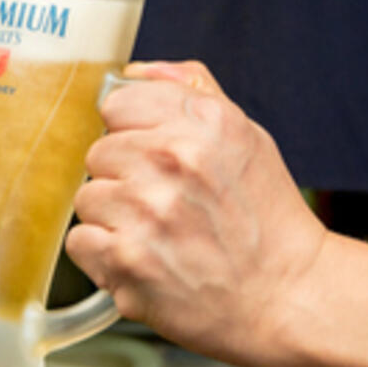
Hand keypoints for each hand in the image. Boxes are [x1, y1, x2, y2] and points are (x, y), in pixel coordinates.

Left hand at [68, 60, 327, 366]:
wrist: (287, 295)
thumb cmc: (268, 219)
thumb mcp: (246, 137)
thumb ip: (192, 92)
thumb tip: (135, 71)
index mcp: (203, 121)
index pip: (118, 104)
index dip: (133, 132)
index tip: (153, 156)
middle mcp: (173, 158)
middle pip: (99, 152)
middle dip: (124, 177)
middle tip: (163, 204)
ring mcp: (147, 210)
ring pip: (87, 198)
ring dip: (114, 219)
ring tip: (157, 235)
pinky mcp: (128, 260)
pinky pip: (80, 242)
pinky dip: (105, 256)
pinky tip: (143, 259)